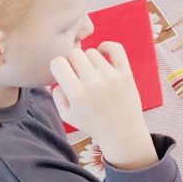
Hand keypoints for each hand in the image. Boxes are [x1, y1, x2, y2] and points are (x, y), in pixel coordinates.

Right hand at [50, 42, 157, 169]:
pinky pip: (115, 48)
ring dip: (89, 60)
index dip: (58, 67)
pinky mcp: (126, 74)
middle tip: (78, 74)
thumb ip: (56, 95)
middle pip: (74, 53)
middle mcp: (94, 83)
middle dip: (72, 62)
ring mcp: (111, 77)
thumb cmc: (93, 125)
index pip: (58, 62)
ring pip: (92, 52)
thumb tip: (58, 78)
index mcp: (77, 93)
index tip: (64, 75)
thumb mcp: (67, 116)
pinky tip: (103, 55)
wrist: (123, 134)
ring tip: (92, 73)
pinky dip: (107, 47)